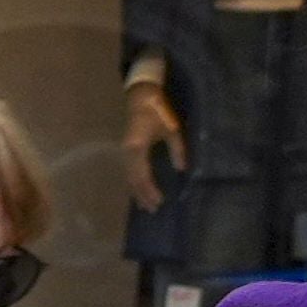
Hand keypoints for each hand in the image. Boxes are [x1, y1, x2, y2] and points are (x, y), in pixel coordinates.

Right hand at [122, 70, 184, 212]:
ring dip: (137, 191)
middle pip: (133, 180)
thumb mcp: (172, 130)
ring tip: (144, 205)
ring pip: (129, 177)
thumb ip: (177, 150)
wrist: (141, 97)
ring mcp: (124, 151)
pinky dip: (134, 183)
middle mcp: (127, 152)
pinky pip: (128, 171)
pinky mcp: (126, 150)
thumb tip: (181, 169)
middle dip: (142, 195)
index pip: (142, 175)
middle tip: (152, 210)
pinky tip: (139, 190)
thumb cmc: (159, 111)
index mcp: (137, 148)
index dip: (150, 190)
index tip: (160, 201)